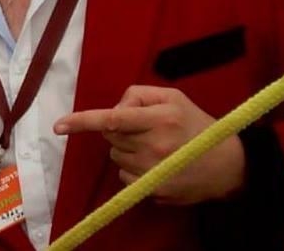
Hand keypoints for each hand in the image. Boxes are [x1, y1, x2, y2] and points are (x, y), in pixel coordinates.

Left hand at [54, 85, 244, 204]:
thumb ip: (139, 94)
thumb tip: (115, 107)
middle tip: (143, 126)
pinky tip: (153, 162)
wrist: (225, 165)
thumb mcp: (172, 97)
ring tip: (152, 144)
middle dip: (118, 128)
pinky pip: (123, 174)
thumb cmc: (196, 124)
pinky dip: (131, 166)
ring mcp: (152, 171)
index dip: (82, 121)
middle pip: (110, 135)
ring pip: (115, 155)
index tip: (58, 125)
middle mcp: (153, 146)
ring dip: (125, 147)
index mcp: (159, 118)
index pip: (112, 118)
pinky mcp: (152, 190)